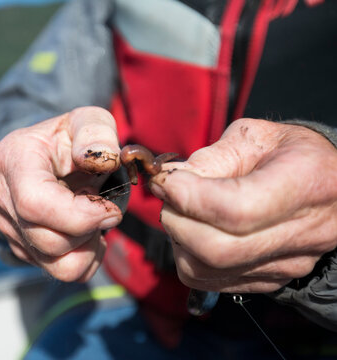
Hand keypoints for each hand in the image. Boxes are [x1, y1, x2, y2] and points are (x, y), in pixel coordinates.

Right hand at [0, 107, 122, 281]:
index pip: (35, 202)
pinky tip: (85, 234)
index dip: (79, 215)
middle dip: (89, 232)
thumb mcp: (89, 120)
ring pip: (52, 264)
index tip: (110, 209)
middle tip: (107, 211)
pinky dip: (81, 259)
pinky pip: (55, 271)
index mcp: (14, 159)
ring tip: (95, 222)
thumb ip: (97, 133)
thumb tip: (101, 159)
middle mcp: (1, 195)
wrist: (49, 154)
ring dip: (87, 250)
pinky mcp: (18, 246)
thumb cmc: (71, 137)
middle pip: (47, 240)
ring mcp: (6, 224)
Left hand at [151, 118, 336, 292]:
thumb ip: (209, 158)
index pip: (237, 210)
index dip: (190, 198)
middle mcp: (303, 233)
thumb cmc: (287, 154)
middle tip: (170, 195)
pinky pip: (208, 280)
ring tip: (185, 212)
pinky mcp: (270, 282)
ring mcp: (288, 265)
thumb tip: (165, 180)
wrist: (327, 186)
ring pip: (205, 270)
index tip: (166, 181)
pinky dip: (188, 256)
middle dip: (177, 221)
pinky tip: (197, 230)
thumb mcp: (254, 137)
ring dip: (178, 240)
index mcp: (305, 183)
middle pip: (218, 250)